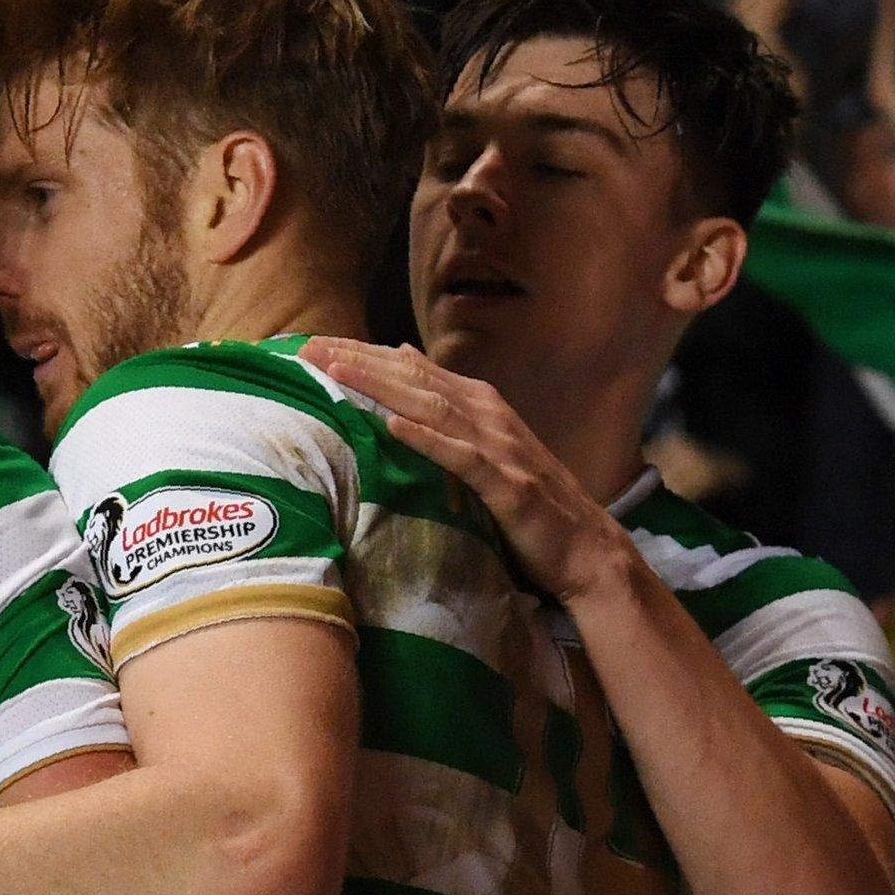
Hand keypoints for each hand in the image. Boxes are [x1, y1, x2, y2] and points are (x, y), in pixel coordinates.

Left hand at [300, 338, 635, 605]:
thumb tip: (402, 359)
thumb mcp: (483, 444)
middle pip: (413, 379)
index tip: (313, 345)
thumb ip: (445, 404)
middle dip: (359, 361)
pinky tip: (393, 426)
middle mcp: (488, 414)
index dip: (362, 354)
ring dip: (381, 387)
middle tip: (308, 349)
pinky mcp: (508, 485)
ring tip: (337, 373)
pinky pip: (462, 457)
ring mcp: (500, 447)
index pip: (411, 369)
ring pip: (431, 407)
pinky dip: (427, 439)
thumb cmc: (528, 501)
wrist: (585, 549)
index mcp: (479, 403)